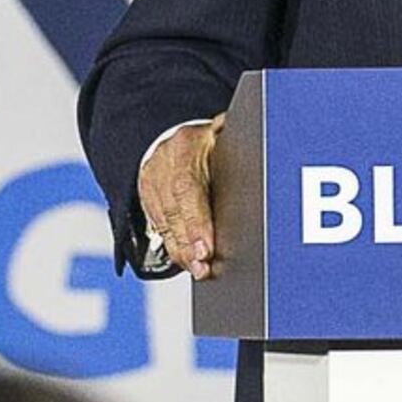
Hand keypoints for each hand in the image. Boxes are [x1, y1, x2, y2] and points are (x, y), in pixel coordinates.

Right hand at [139, 118, 225, 280]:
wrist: (166, 131)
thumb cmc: (203, 138)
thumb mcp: (220, 132)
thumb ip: (232, 141)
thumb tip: (254, 145)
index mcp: (185, 146)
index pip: (187, 188)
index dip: (196, 221)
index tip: (207, 247)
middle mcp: (164, 165)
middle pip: (174, 210)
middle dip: (189, 242)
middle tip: (203, 265)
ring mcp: (152, 183)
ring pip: (164, 222)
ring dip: (181, 250)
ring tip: (198, 270)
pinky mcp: (147, 198)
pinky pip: (159, 226)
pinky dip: (174, 246)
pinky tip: (187, 261)